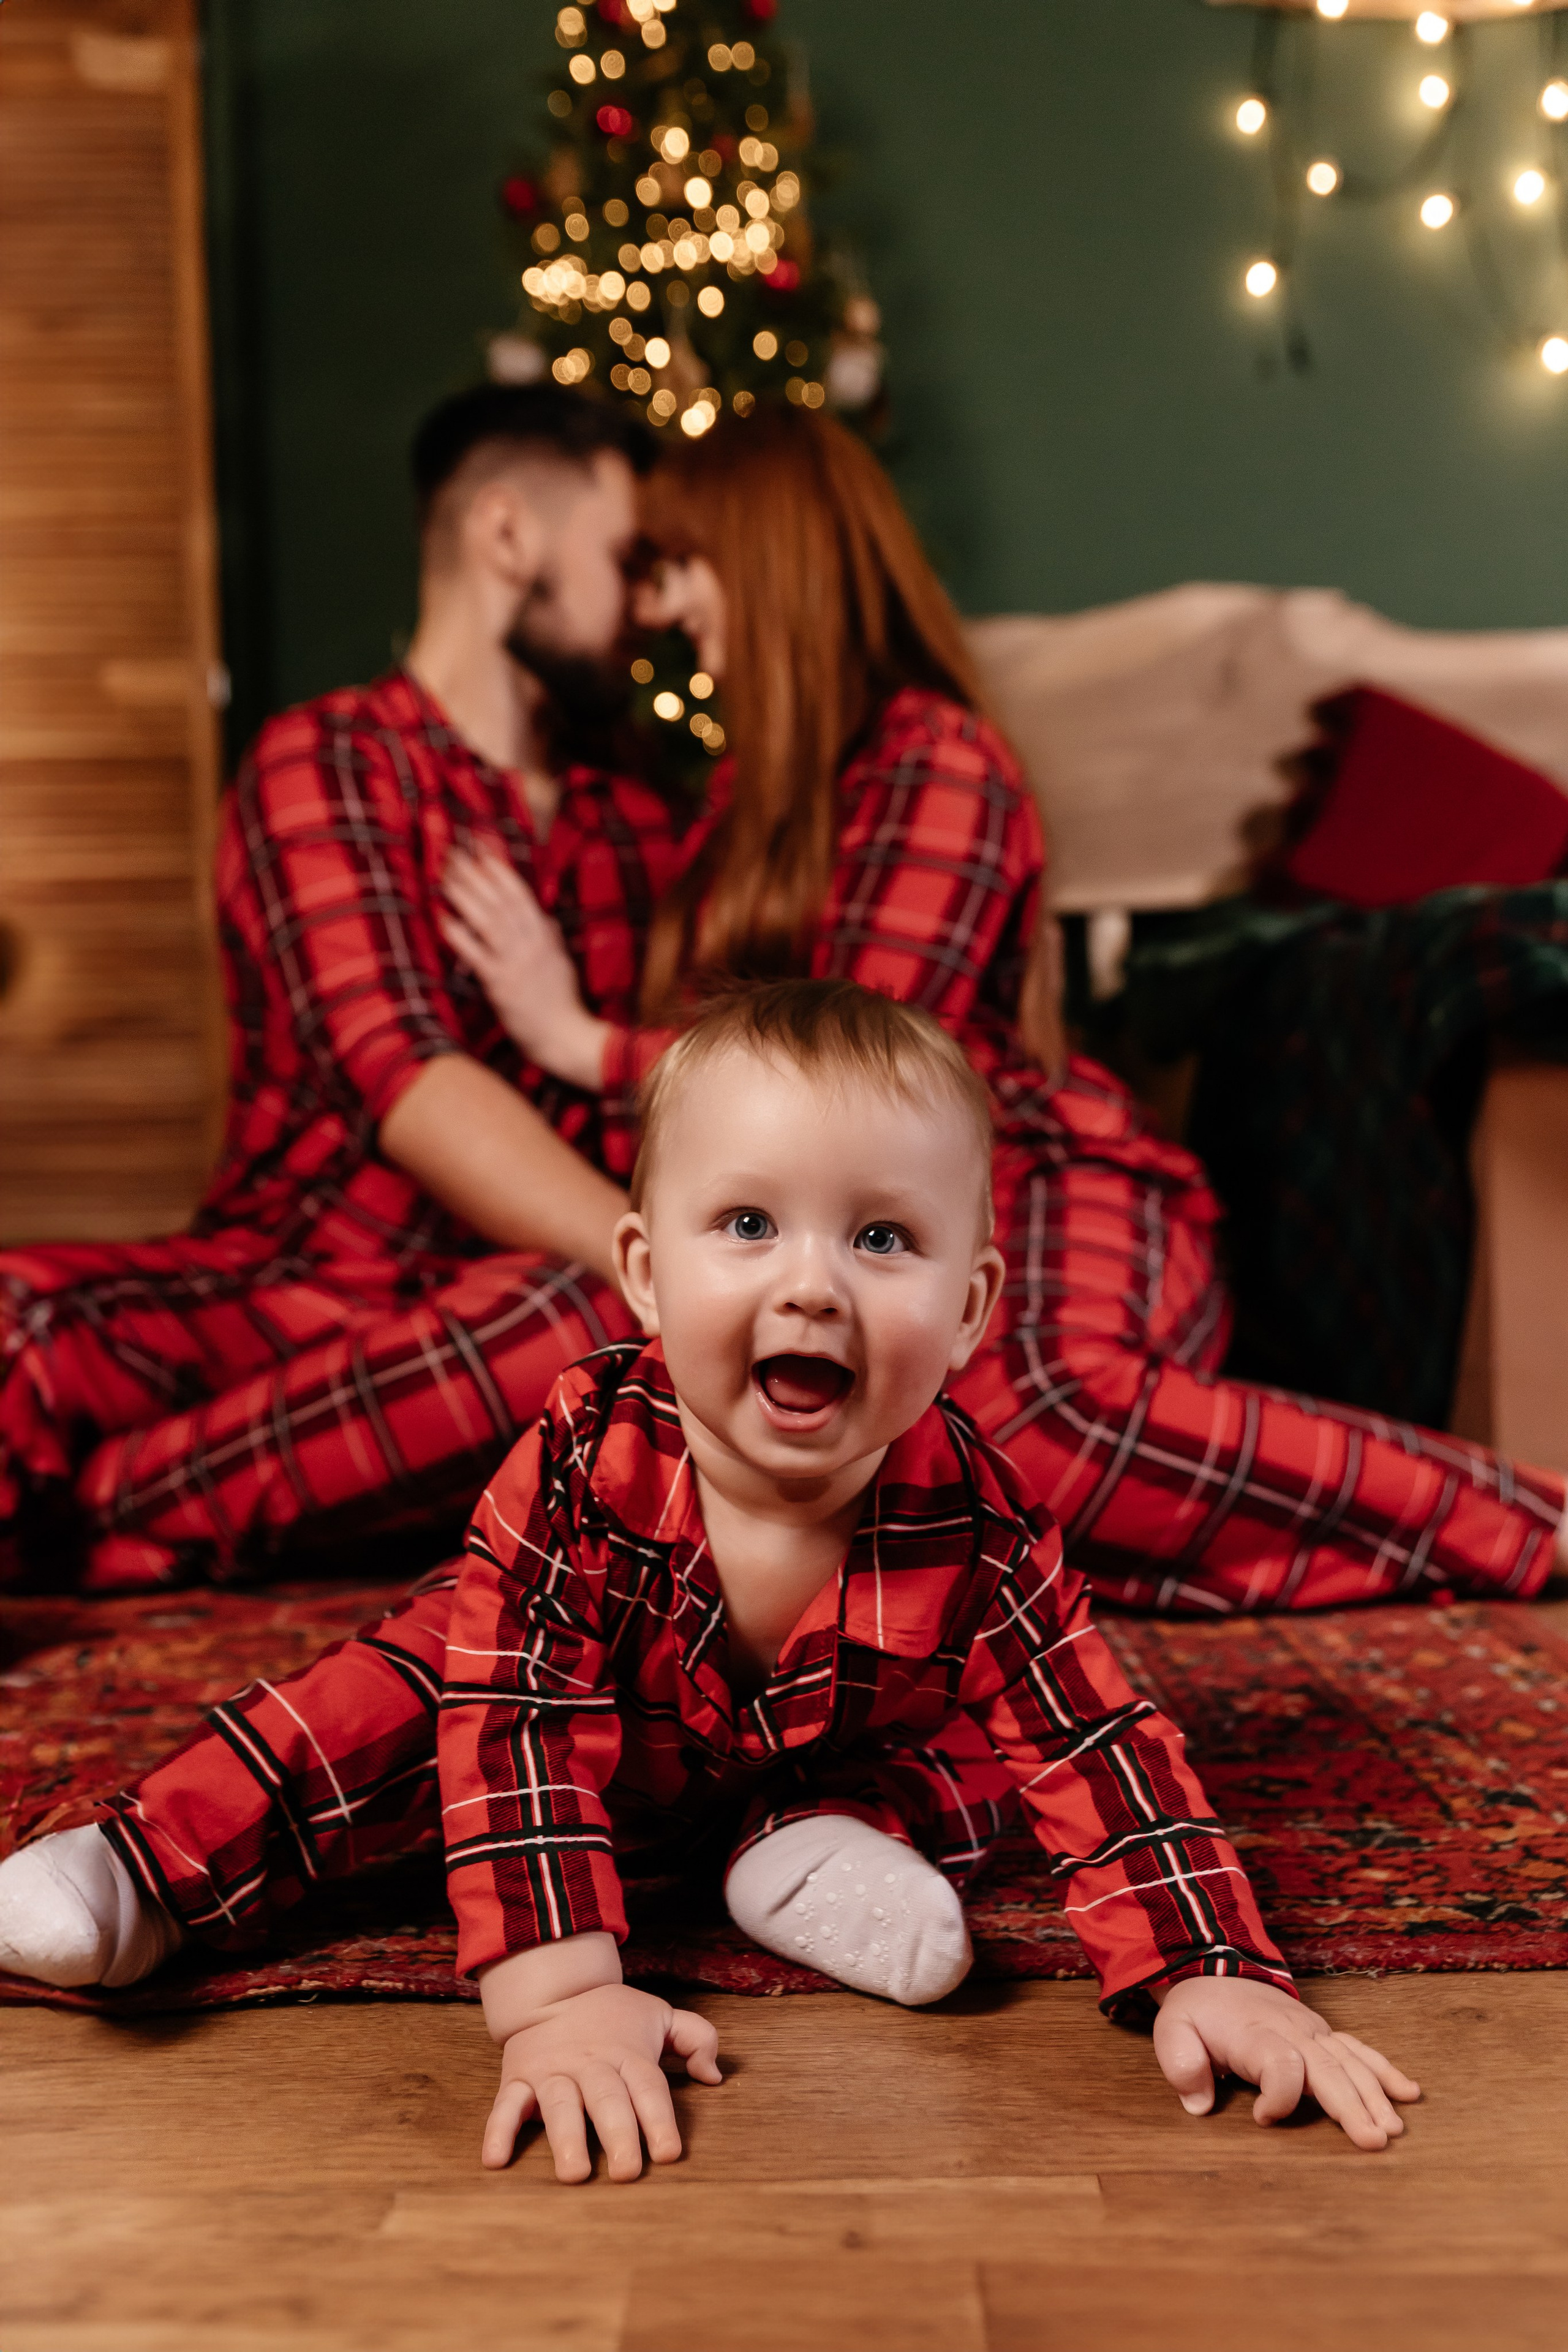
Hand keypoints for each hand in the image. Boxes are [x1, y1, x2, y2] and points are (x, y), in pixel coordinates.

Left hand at [440, 848, 608, 1090]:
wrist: (566, 1036)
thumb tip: (544, 917)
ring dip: (464, 894)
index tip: (479, 846)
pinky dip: (458, 934)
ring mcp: (515, 962)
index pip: (519, 892)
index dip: (497, 867)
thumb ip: (551, 937)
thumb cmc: (563, 1003)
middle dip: (475, 872)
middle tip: (453, 851)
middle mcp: (530, 942)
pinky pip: (475, 953)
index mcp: (545, 934)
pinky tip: (442, 917)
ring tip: (444, 874)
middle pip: (499, 899)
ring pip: (487, 919)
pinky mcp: (500, 984)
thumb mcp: (562, 962)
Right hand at [483, 1980, 721, 2180]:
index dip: (659, 2119)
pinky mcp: (518, 2078)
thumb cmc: (613, 2016)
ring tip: (573, 2174)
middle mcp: (591, 2064)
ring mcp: (552, 2071)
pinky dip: (498, 2131)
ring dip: (566, 2138)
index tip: (668, 2153)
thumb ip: (696, 2038)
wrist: (553, 1989)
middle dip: (618, 2134)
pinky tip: (495, 2160)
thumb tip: (716, 2076)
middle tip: (626, 2173)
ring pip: (560, 2104)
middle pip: (607, 2099)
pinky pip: (506, 2104)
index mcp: (627, 2053)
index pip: (648, 2087)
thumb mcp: (659, 2016)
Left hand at [1153, 1977, 1419, 2151]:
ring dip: (1375, 2095)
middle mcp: (1293, 2032)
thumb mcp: (1172, 2030)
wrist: (1213, 1971)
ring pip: (1351, 2062)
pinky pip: (1359, 2050)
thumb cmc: (1196, 2012)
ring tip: (1393, 2129)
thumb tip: (1198, 2105)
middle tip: (1374, 2141)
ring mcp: (1313, 2032)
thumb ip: (1181, 2063)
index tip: (1262, 2118)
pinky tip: (1409, 2093)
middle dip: (1351, 2105)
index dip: (1277, 2096)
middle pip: (1328, 2068)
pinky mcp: (1324, 2034)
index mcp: (1255, 2034)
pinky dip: (1385, 2070)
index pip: (1281, 2064)